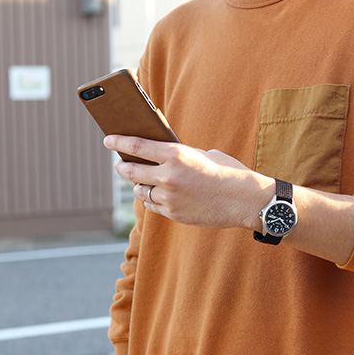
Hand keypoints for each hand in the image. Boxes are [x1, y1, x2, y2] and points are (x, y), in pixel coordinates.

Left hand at [104, 135, 272, 229]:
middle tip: (119, 165)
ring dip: (140, 186)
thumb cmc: (229, 173)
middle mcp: (169, 176)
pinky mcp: (175, 214)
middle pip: (133, 171)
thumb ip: (181, 156)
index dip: (118, 142)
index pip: (137, 146)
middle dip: (122, 167)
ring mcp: (170, 197)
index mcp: (176, 155)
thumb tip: (162, 158)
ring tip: (139, 182)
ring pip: (142, 192)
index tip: (108, 140)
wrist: (246, 200)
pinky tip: (153, 197)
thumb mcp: (205, 155)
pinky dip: (152, 200)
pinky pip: (154, 206)